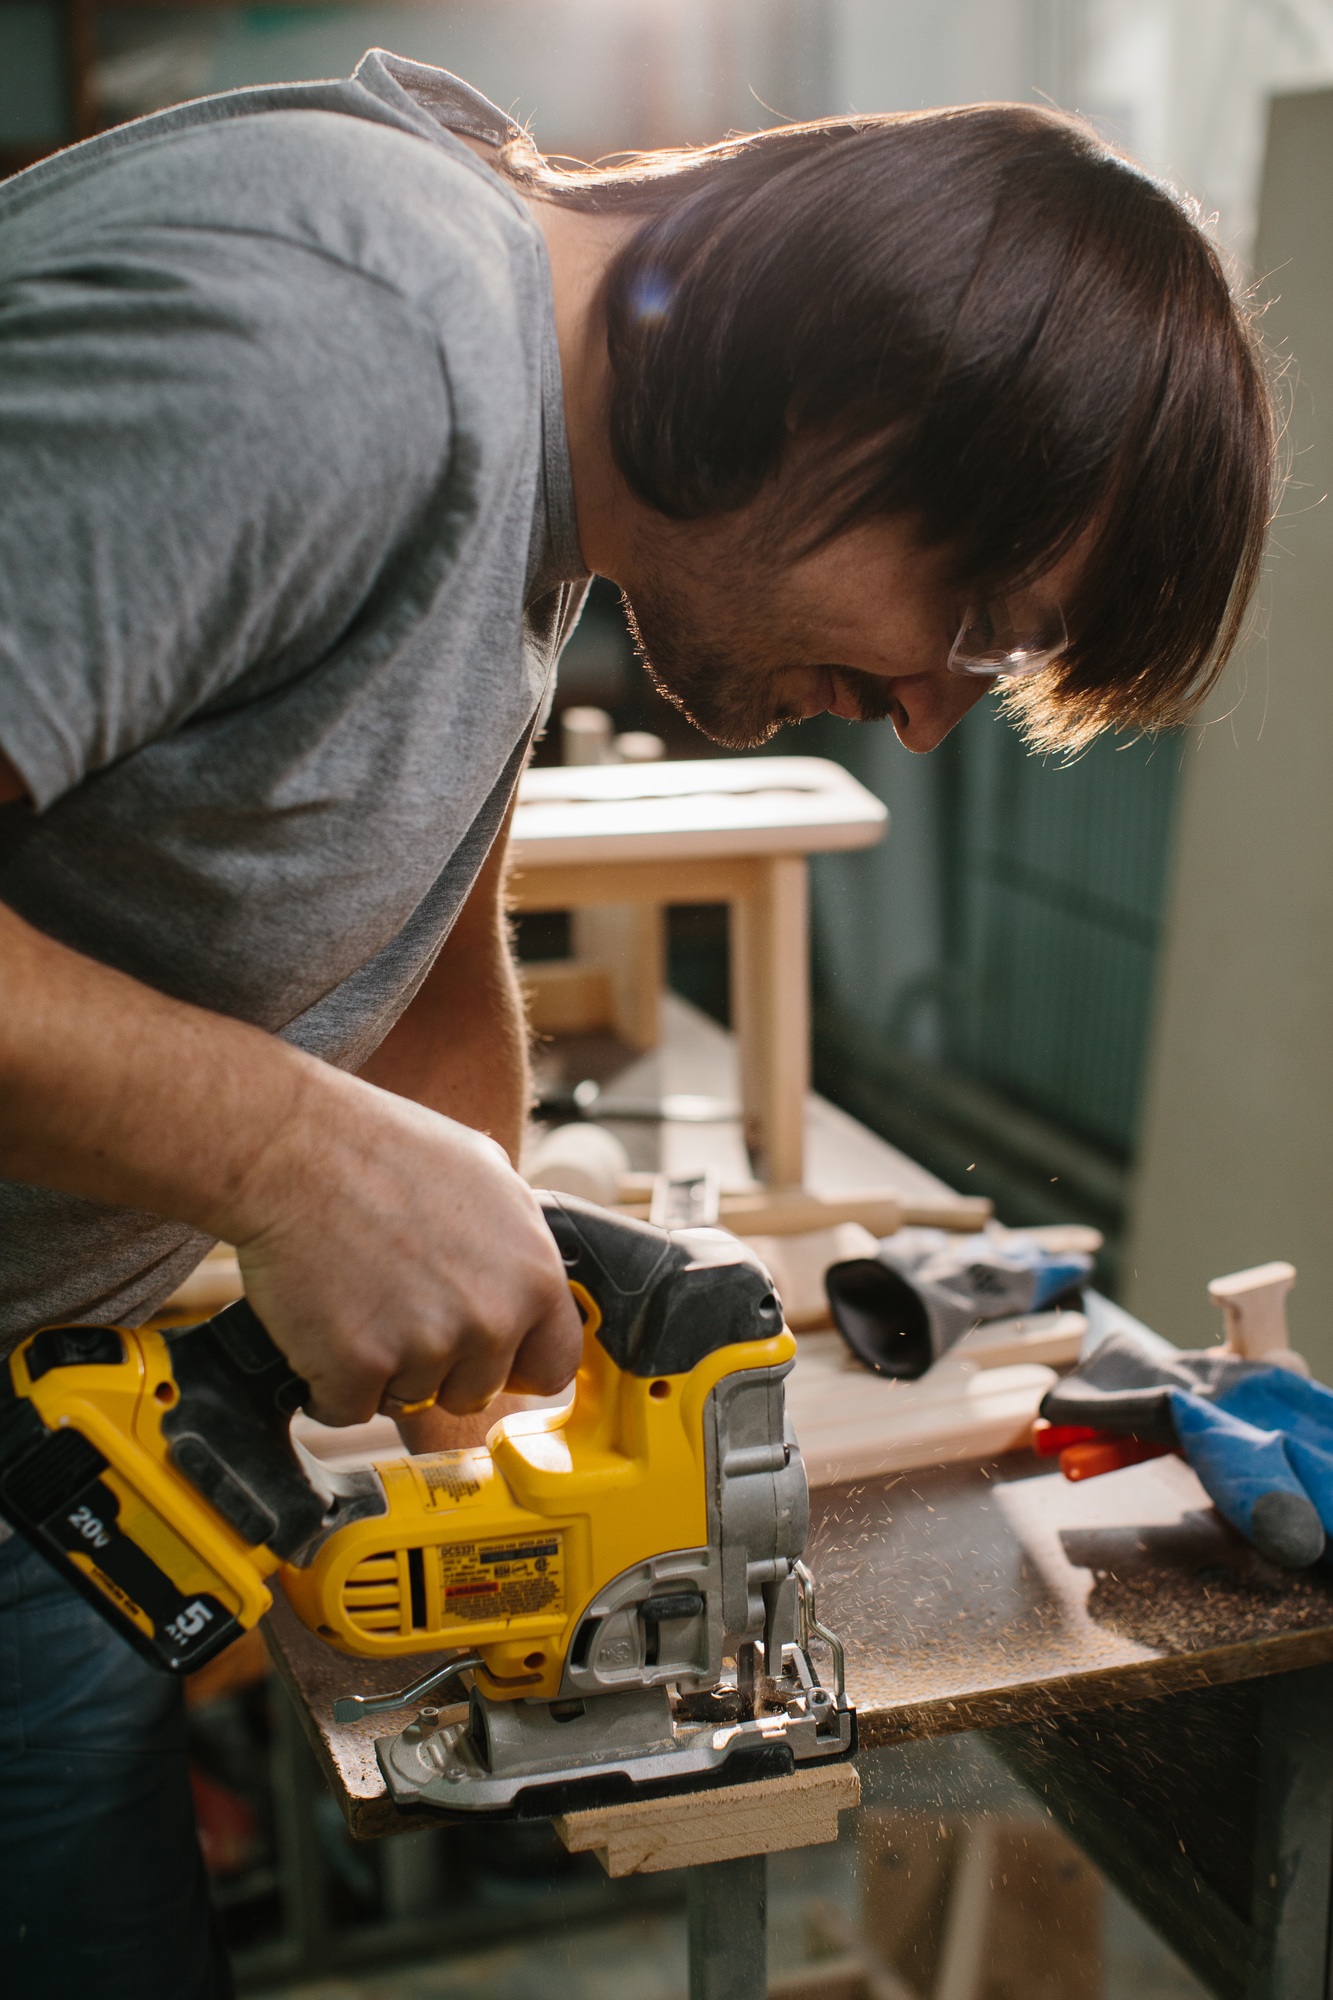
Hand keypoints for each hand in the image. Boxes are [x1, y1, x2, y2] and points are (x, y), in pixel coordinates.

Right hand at [232, 1071, 582, 1426]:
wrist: (290, 1149)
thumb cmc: (379, 1147)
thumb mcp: (484, 1173)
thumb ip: (516, 1242)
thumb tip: (525, 1276)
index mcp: (533, 1275)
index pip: (552, 1364)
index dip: (512, 1364)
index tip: (481, 1356)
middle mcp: (492, 1318)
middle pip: (474, 1392)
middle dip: (436, 1366)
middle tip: (395, 1307)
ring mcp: (427, 1347)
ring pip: (408, 1402)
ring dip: (380, 1371)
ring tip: (355, 1298)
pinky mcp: (359, 1368)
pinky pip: (346, 1409)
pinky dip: (326, 1383)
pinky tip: (318, 1322)